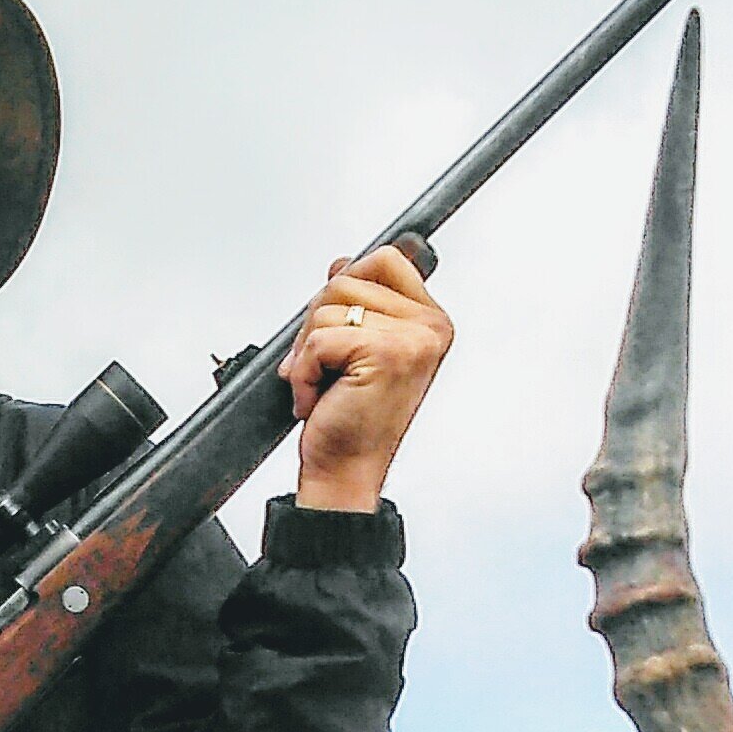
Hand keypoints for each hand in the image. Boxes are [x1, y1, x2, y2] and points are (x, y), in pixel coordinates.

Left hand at [285, 244, 453, 512]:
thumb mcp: (356, 349)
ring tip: (323, 385)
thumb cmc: (351, 420)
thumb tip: (341, 264)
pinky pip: (318, 339)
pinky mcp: (386, 354)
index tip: (337, 328)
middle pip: (348, 277)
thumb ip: (358, 302)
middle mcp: (430, 328)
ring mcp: (413, 339)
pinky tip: (318, 398)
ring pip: (328, 306)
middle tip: (323, 366)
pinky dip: (303, 372)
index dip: (347, 283)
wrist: (347, 471)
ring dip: (307, 351)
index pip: (385, 260)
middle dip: (316, 322)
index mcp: (430, 322)